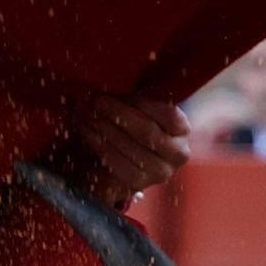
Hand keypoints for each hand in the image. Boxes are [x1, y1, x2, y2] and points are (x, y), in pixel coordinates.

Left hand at [72, 95, 191, 204]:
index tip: (116, 91)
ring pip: (128, 145)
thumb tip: (111, 82)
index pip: (167, 114)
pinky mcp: (139, 183)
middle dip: (117, 113)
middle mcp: (178, 153)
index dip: (140, 102)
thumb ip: (135, 99)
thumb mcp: (142, 110)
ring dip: (101, 127)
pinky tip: (85, 131)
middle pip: (146, 131)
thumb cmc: (134, 126)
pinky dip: (97, 143)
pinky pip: (115, 161)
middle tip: (94, 101)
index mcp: (182, 130)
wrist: (127, 161)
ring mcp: (160, 171)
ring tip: (83, 113)